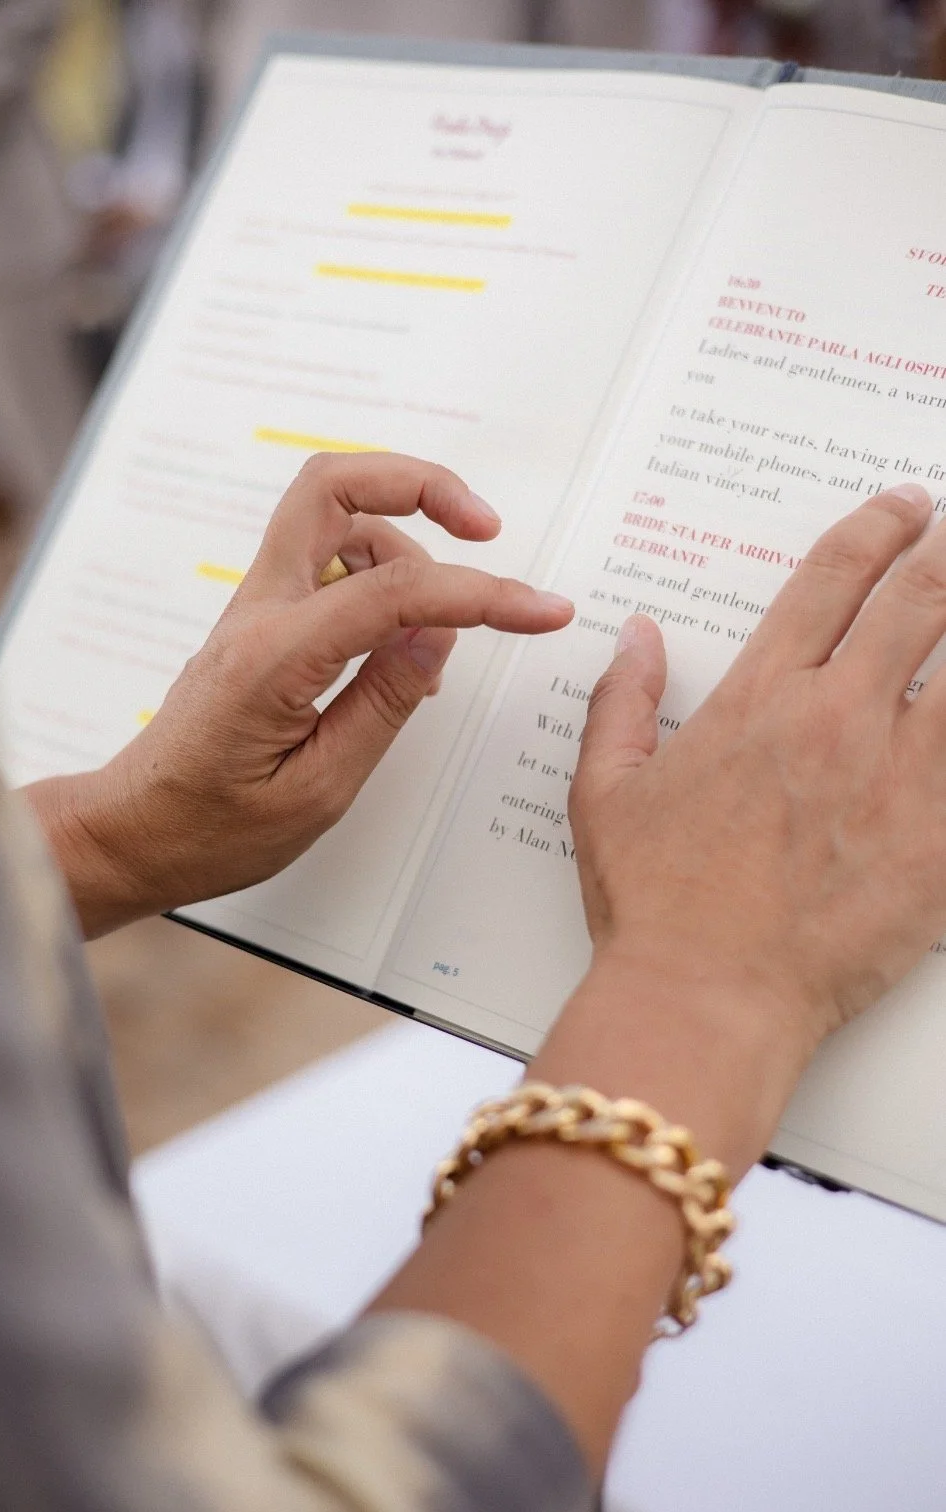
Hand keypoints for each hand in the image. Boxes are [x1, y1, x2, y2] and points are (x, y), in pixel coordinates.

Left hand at [29, 453, 572, 935]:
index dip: (482, 595)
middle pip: (334, 484)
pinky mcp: (259, 621)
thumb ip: (384, 702)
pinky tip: (398, 641)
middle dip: (422, 484)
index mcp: (273, 658)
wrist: (133, 833)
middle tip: (485, 527)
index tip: (542, 611)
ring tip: (438, 627)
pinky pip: (323, 559)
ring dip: (402, 538)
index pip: (395, 592)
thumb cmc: (212, 829)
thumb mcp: (318, 789)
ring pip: (333, 514)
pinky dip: (376, 572)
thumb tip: (438, 632)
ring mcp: (252, 608)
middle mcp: (257, 612)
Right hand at [569, 483, 945, 1160]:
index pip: (832, 579)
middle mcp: (837, 720)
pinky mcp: (940, 840)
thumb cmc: (654, 906)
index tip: (901, 508)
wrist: (707, 997)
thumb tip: (638, 637)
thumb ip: (624, 702)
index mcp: (760, 700)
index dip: (875, 529)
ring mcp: (900, 778)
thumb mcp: (605, 793)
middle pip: (921, 600)